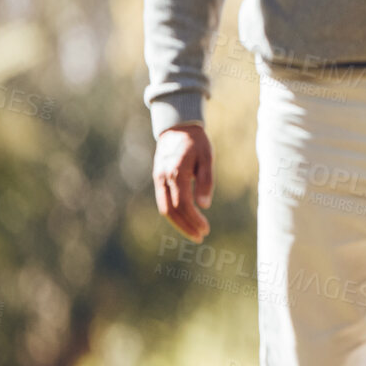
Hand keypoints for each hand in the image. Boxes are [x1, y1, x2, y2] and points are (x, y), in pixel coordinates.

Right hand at [153, 125, 213, 242]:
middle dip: (186, 226)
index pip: (184, 204)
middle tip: (200, 237)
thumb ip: (206, 181)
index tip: (206, 229)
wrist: (177, 128)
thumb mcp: (207, 158)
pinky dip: (173, 214)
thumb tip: (205, 205)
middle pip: (171, 211)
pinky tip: (185, 220)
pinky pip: (163, 201)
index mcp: (177, 172)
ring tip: (194, 233)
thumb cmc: (197, 142)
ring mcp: (158, 179)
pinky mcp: (158, 179)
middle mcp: (164, 178)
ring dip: (178, 223)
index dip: (194, 219)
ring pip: (165, 208)